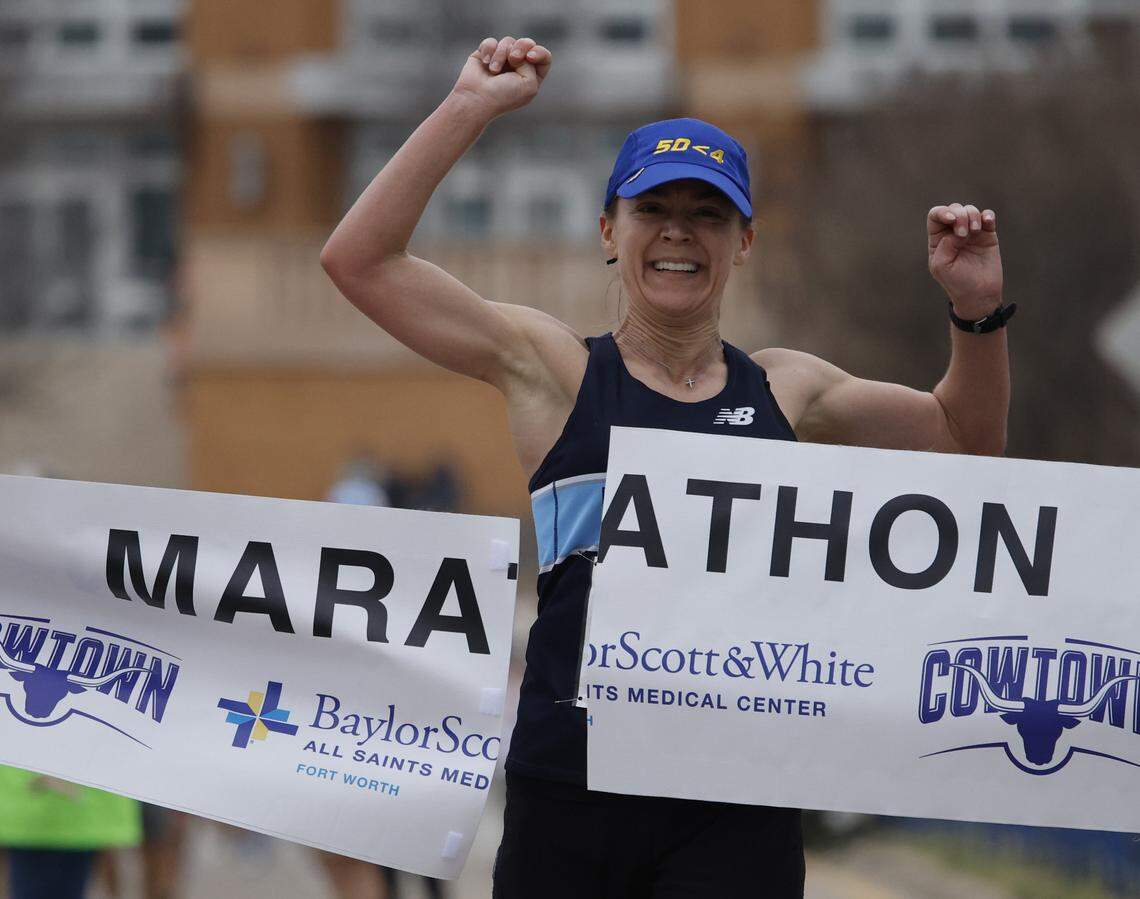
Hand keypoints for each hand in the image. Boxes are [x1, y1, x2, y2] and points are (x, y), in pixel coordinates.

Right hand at [450, 36, 551, 120]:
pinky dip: (488, 51)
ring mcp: (502, 60)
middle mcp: (518, 68)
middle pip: (527, 44)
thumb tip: (514, 50)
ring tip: (494, 70)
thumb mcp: (529, 84)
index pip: (544, 57)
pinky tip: (485, 63)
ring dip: (501, 55)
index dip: (539, 52)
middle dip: (521, 47)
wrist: (476, 97)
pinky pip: (491, 42)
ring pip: (508, 42)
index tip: (530, 57)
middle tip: (513, 59)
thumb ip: (532, 64)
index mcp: (532, 77)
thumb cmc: (503, 95)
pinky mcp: (486, 55)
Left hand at [927, 203, 1003, 318]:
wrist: (979, 294)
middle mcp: (953, 233)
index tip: (952, 220)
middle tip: (964, 234)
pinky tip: (987, 222)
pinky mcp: (987, 235)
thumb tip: (958, 231)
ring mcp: (971, 233)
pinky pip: (988, 216)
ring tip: (975, 232)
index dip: (942, 212)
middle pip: (954, 209)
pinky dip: (988, 215)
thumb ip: (944, 245)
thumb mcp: (941, 265)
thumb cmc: (957, 282)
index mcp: (938, 239)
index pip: (935, 216)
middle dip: (960, 216)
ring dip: (973, 216)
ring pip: (971, 210)